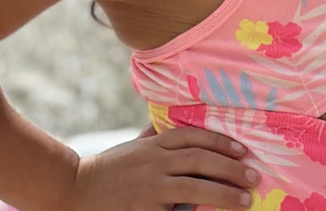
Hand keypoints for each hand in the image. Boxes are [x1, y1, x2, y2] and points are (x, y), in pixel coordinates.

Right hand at [69, 125, 258, 210]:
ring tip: (244, 199)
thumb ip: (151, 137)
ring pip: (193, 186)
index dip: (220, 141)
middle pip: (199, 160)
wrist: (73, 190)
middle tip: (253, 175)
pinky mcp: (144, 210)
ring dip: (223, 192)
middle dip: (229, 167)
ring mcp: (149, 187)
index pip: (192, 136)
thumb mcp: (131, 148)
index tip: (242, 149)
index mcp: (153, 145)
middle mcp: (154, 162)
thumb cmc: (106, 170)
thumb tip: (165, 123)